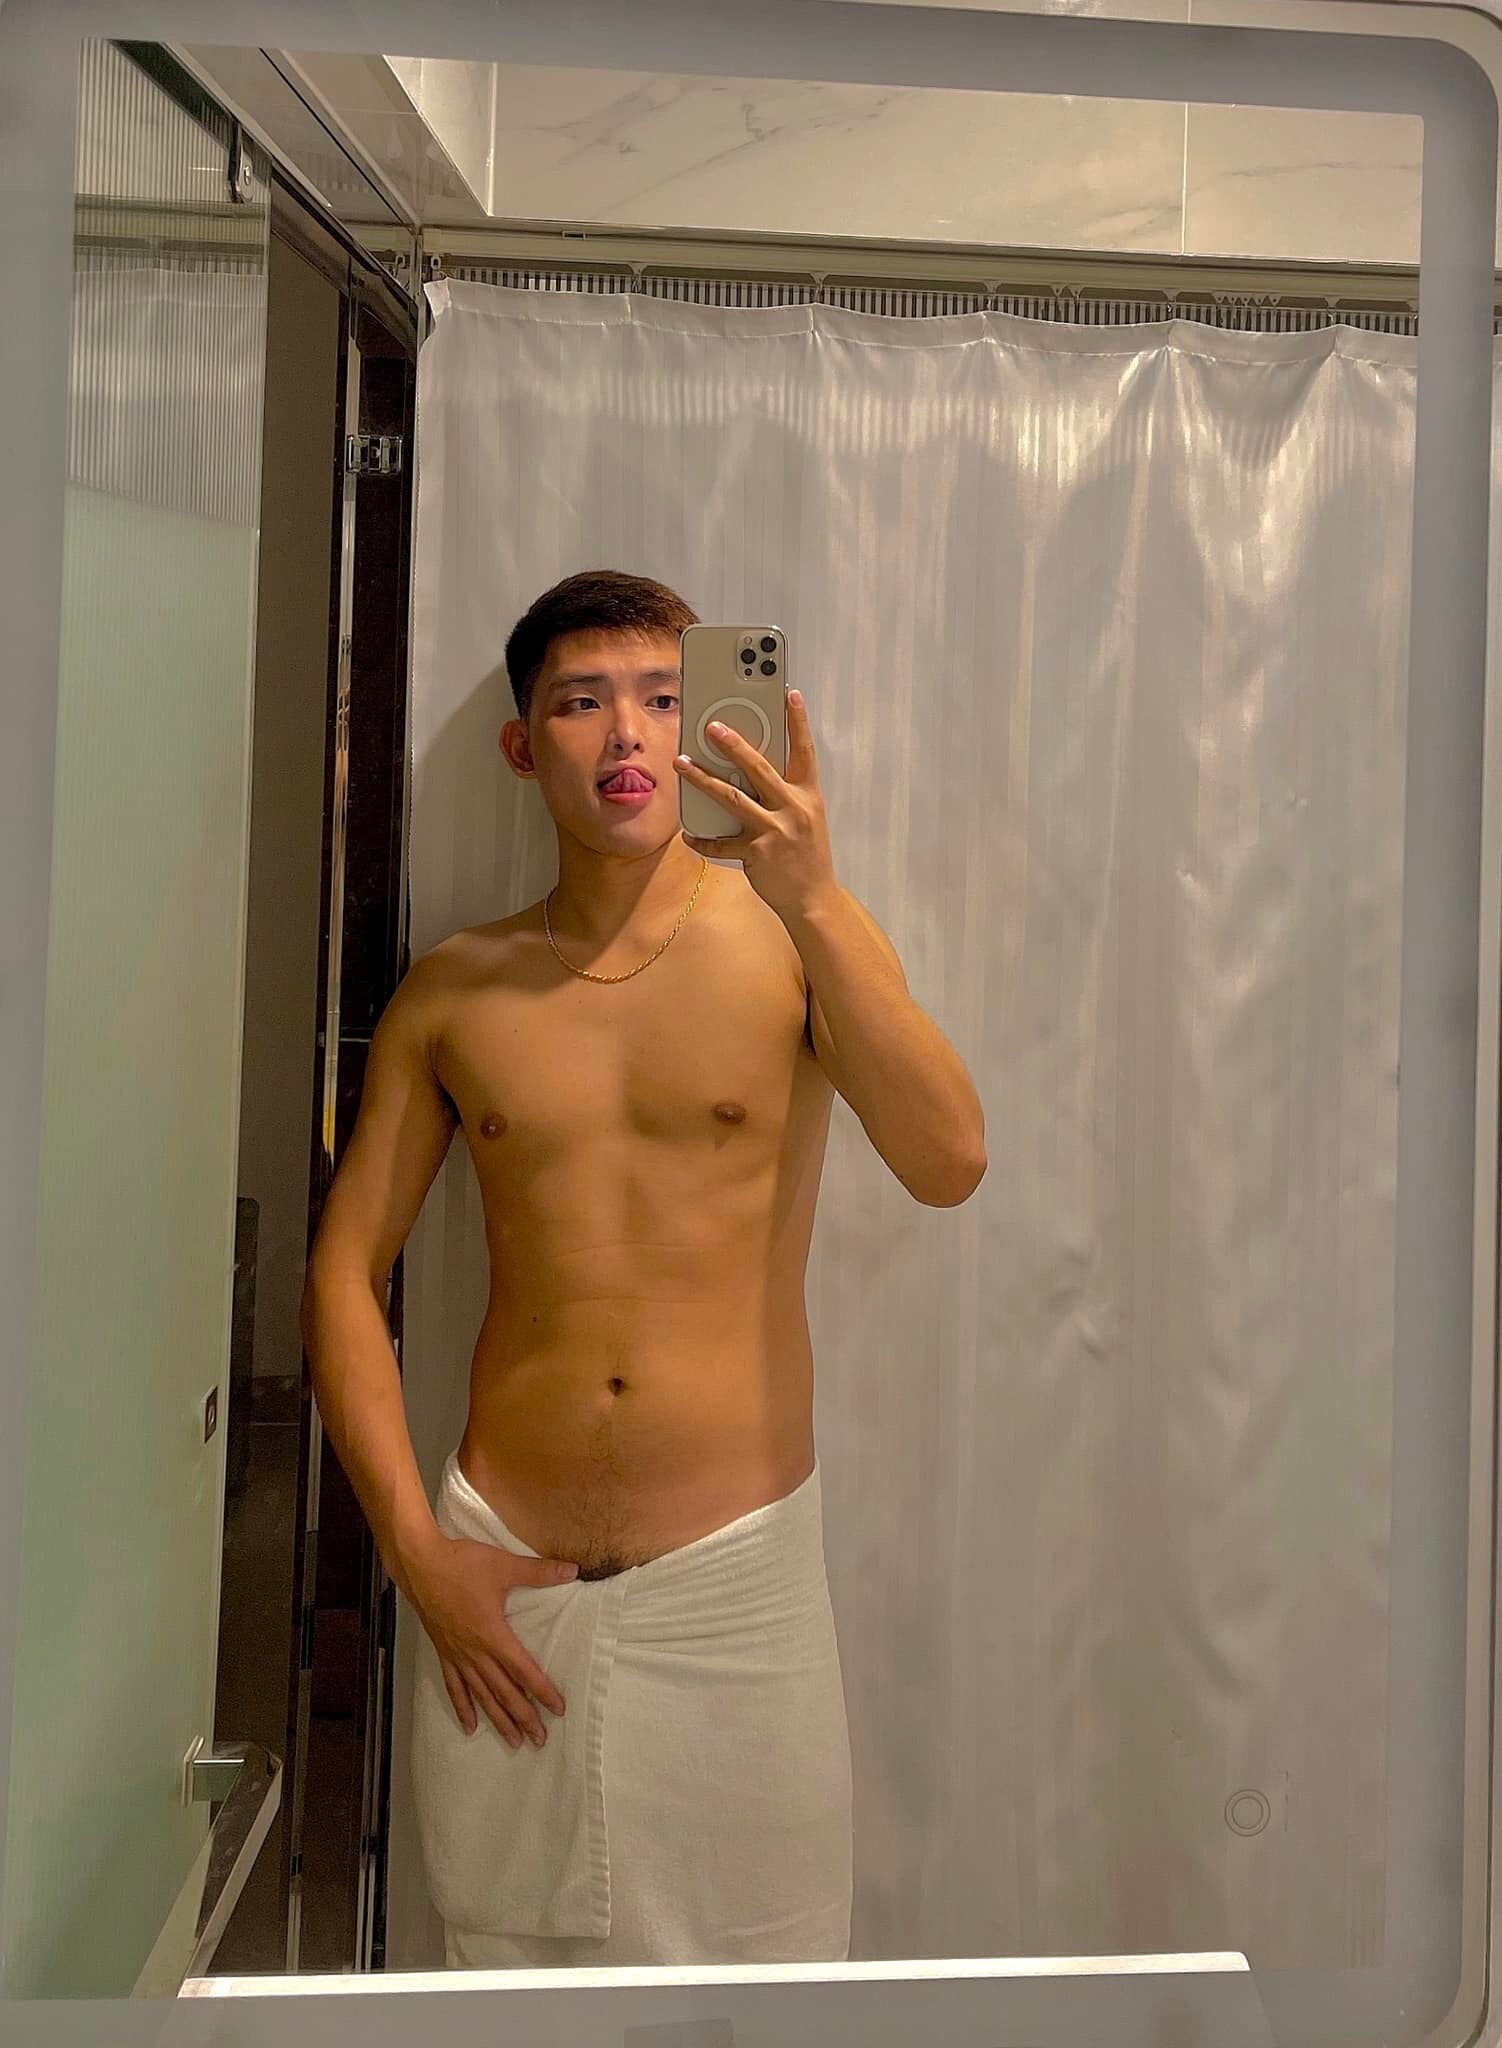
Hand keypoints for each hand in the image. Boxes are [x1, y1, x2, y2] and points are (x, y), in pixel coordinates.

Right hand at [408, 1532, 578, 1748]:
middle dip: (523, 1717)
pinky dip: (463, 1707)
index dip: (542, 1691)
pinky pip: (454, 1687)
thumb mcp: (504, 1565)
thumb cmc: (462, 1564)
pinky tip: (470, 1726)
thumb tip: (573, 1570)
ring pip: (481, 1696)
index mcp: (493, 1635)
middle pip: (504, 1692)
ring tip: (514, 1741)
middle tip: (540, 1739)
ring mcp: (458, 1655)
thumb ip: (539, 1572)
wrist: (420, 1565)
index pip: (523, 1670)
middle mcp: (476, 1652)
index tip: (558, 1709)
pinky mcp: (443, 1653)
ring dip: (498, 1719)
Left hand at [673, 688, 838, 926]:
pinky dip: (703, 838)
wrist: (813, 899)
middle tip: (711, 726)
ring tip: (681, 763)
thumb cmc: (809, 855)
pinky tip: (688, 834)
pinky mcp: (755, 853)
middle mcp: (792, 809)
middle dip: (733, 744)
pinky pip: (721, 843)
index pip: (804, 751)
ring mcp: (773, 831)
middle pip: (759, 768)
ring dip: (703, 779)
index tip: (790, 694)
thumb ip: (785, 794)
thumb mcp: (807, 818)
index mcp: (808, 796)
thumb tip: (753, 771)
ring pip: (732, 798)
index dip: (798, 722)